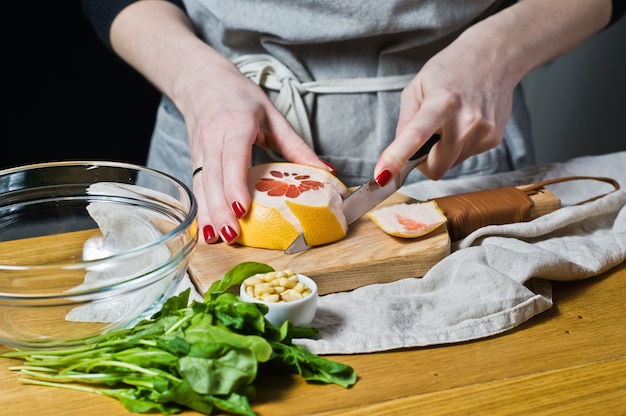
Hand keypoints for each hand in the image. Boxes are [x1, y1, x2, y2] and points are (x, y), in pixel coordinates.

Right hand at [181, 52, 327, 244]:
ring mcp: (199, 149)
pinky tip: (205, 230)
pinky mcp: (193, 159)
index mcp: (236, 123)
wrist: (201, 81)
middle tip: (231, 235)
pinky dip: (200, 209)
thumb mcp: (273, 116)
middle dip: (220, 208)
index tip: (242, 209)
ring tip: (215, 239)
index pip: (233, 157)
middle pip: (213, 176)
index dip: (235, 184)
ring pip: (201, 184)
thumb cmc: (240, 97)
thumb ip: (298, 146)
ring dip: (207, 213)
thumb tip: (328, 171)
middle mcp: (213, 137)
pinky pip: (196, 186)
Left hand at [374, 25, 514, 184]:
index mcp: (442, 102)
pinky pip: (465, 157)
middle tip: (426, 138)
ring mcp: (483, 131)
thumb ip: (405, 122)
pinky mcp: (493, 139)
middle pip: (435, 167)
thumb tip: (396, 153)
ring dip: (442, 152)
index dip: (396, 158)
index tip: (382, 176)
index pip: (416, 136)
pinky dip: (458, 146)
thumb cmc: (452, 69)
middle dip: (424, 161)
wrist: (495, 56)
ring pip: (450, 165)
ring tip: (448, 123)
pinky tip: (463, 123)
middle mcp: (466, 119)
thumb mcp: (417, 87)